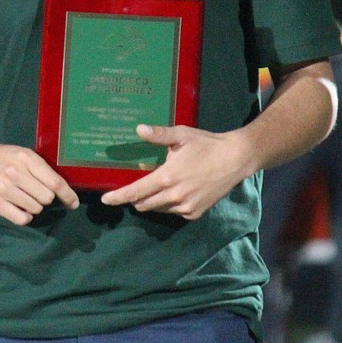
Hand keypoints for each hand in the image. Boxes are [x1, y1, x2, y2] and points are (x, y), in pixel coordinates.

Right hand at [0, 138, 79, 225]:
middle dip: (45, 198)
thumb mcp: (20, 154)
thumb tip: (62, 189)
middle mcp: (15, 172)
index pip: (55, 182)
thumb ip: (39, 169)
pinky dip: (24, 216)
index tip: (73, 203)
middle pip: (47, 198)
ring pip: (35, 209)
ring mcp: (3, 188)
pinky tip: (19, 208)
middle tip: (35, 193)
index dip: (68, 195)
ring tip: (23, 198)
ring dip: (34, 207)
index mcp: (25, 157)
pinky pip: (21, 218)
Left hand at [100, 123, 253, 219]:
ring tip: (157, 186)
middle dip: (134, 198)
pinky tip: (174, 191)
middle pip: (143, 204)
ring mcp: (185, 207)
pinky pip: (173, 212)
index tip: (105, 200)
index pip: (135, 192)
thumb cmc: (206, 144)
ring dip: (151, 201)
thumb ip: (159, 135)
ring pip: (157, 209)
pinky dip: (168, 205)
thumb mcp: (181, 135)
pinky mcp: (195, 213)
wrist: (236, 159)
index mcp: (166, 178)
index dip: (118, 197)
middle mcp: (174, 196)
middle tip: (133, 187)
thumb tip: (138, 129)